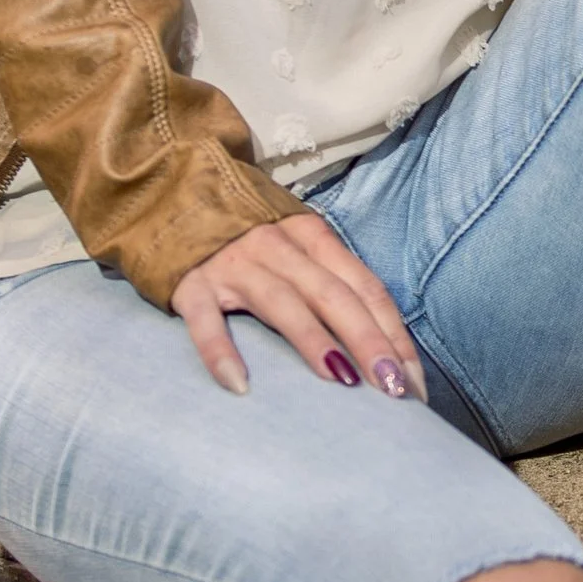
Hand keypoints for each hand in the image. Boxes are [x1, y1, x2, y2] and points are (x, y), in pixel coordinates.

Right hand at [172, 210, 426, 402]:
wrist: (169, 190)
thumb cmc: (244, 230)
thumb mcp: (296, 242)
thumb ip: (329, 279)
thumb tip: (378, 342)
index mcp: (312, 237)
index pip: (365, 288)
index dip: (394, 335)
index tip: (414, 383)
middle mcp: (279, 248)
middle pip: (335, 296)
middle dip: (371, 343)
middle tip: (395, 391)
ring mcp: (234, 265)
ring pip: (284, 304)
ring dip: (316, 342)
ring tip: (344, 382)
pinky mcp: (191, 284)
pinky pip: (207, 322)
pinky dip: (222, 352)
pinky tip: (240, 386)